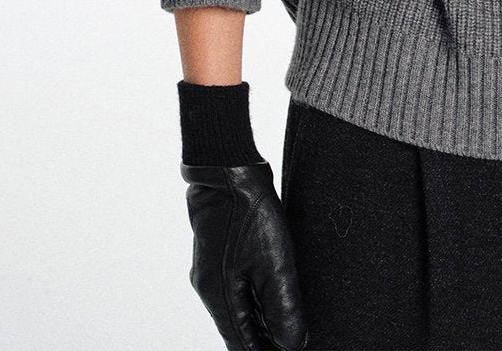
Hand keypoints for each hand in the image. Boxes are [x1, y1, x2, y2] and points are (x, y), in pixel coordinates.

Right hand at [180, 159, 309, 350]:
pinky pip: (235, 287)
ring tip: (285, 328)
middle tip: (290, 341)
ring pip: (237, 308)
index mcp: (220, 297)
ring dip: (259, 321)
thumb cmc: (249, 213)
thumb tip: (291, 344)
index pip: (242, 343)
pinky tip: (270, 296)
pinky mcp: (218, 251)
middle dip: (263, 340)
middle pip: (238, 329)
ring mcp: (210, 269)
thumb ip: (283, 306)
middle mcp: (210, 288)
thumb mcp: (274, 262)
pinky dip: (253, 299)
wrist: (226, 168)